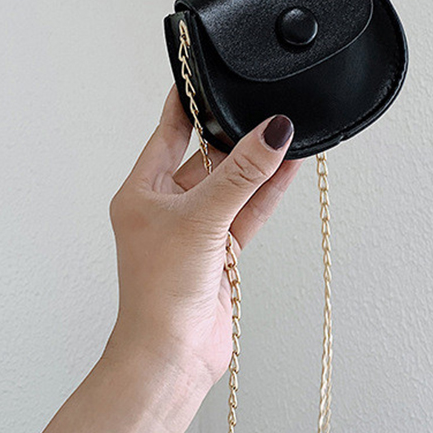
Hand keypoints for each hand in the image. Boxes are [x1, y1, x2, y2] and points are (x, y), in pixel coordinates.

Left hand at [103, 84, 304, 391]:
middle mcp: (168, 206)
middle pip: (207, 157)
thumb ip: (242, 175)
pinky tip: (289, 168)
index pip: (168, 133)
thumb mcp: (202, 219)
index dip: (187, 104)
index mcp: (143, 191)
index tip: (205, 75)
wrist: (172, 357)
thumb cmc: (159, 294)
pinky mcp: (221, 250)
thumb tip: (272, 133)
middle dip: (235, 136)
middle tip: (262, 107)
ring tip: (287, 133)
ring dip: (258, 164)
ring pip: (233, 184)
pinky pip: (248, 210)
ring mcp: (197, 228)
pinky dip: (268, 191)